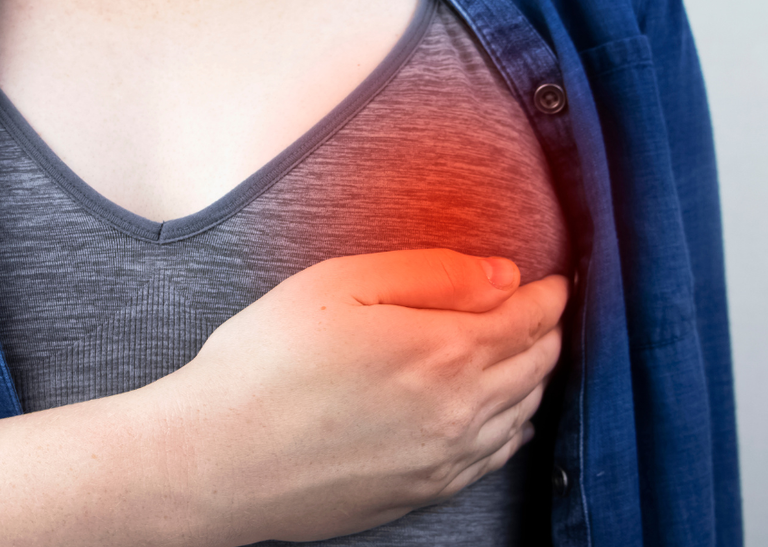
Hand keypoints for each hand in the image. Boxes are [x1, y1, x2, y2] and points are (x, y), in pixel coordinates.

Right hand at [151, 248, 567, 545]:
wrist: (216, 459)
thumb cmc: (265, 363)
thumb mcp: (339, 284)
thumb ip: (429, 273)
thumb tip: (502, 274)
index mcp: (444, 351)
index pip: (529, 318)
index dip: (547, 294)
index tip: (552, 280)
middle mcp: (460, 412)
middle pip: (535, 367)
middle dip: (545, 331)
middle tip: (540, 309)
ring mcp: (443, 460)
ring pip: (521, 414)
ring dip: (533, 378)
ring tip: (525, 353)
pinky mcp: (421, 493)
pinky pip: (493, 458)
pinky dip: (512, 428)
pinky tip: (503, 417)